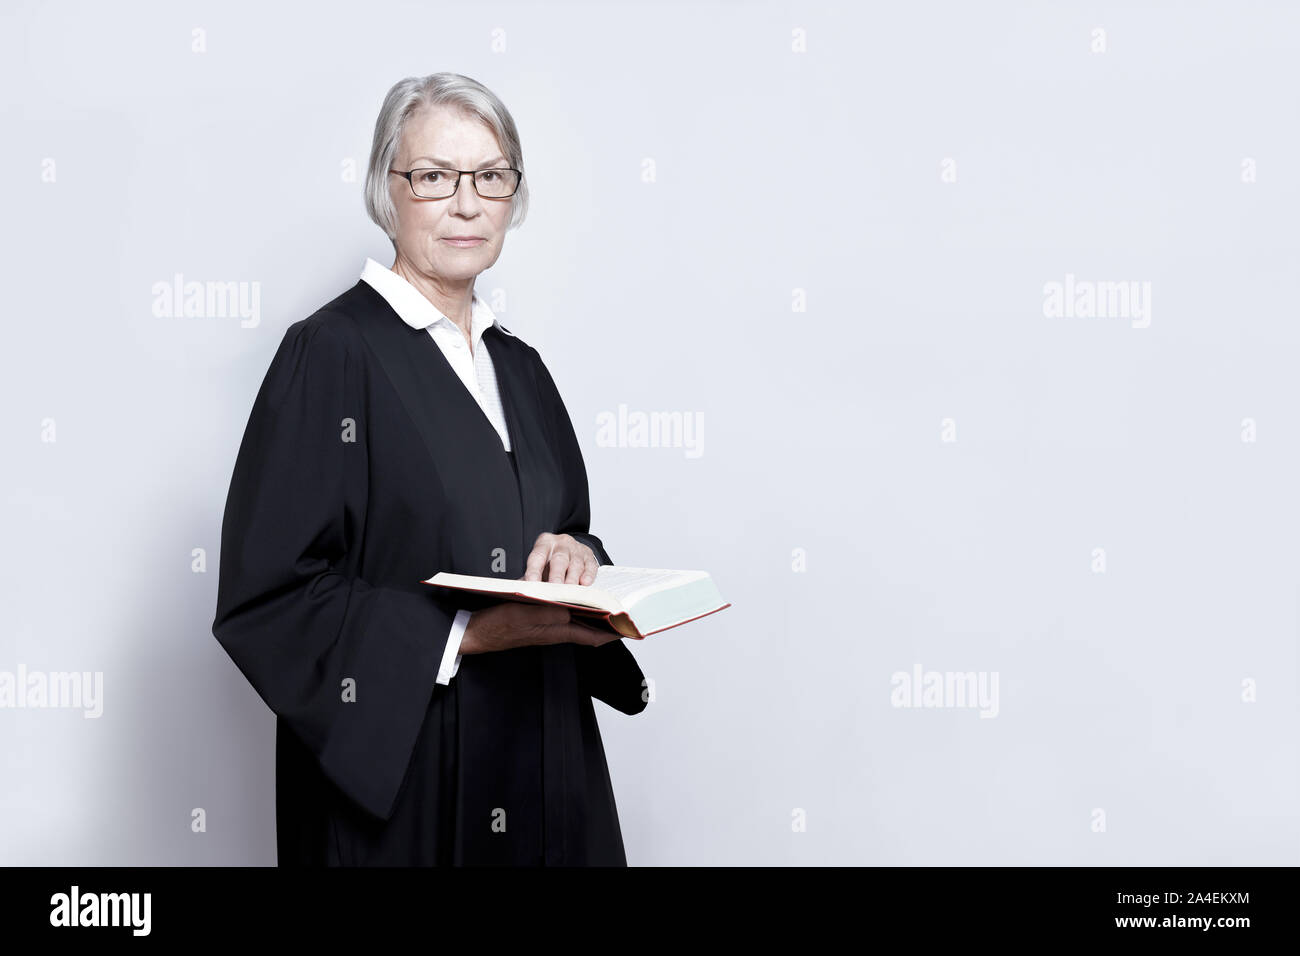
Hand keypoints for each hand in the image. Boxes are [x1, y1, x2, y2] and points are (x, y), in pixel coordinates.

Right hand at [459, 602, 623, 653]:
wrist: (475, 632)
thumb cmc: (497, 626)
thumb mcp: (522, 616)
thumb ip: (546, 613)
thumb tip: (571, 610)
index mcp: (555, 632)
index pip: (591, 636)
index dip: (611, 633)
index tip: (629, 628)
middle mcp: (554, 630)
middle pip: (587, 628)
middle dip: (606, 621)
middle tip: (623, 610)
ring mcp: (546, 625)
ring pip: (576, 620)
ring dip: (591, 612)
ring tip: (607, 602)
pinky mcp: (537, 618)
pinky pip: (561, 612)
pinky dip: (572, 605)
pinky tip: (576, 595)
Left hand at [523, 532, 597, 584]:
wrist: (570, 550)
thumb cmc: (550, 561)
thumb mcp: (539, 564)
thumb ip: (530, 576)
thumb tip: (520, 591)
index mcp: (544, 543)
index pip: (537, 556)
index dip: (534, 571)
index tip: (531, 584)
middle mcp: (561, 543)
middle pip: (559, 559)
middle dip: (556, 576)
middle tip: (554, 589)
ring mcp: (576, 549)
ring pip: (575, 564)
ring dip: (572, 579)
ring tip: (569, 592)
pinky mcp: (589, 556)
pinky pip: (590, 566)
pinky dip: (588, 576)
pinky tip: (585, 584)